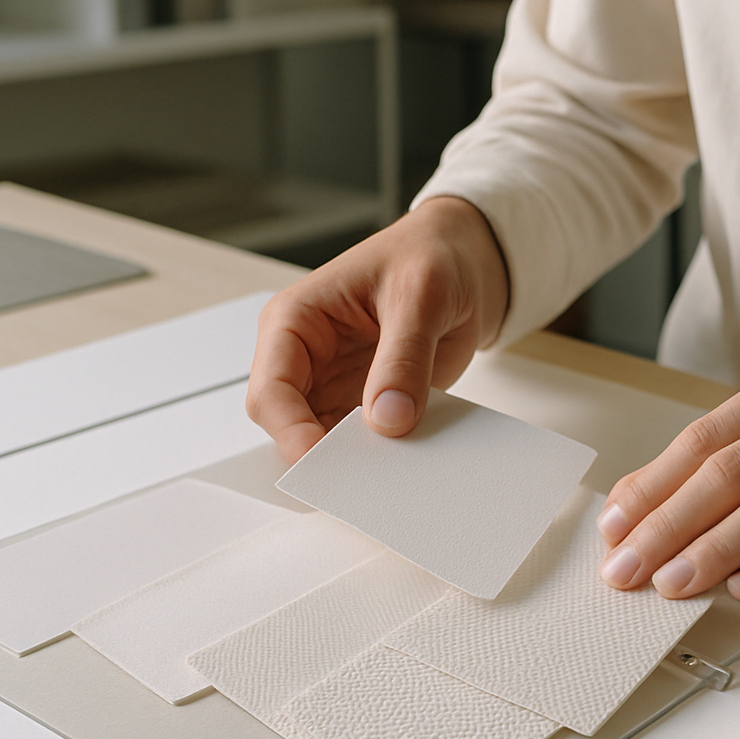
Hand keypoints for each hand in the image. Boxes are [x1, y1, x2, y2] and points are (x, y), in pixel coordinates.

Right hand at [246, 197, 508, 460]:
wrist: (467, 260)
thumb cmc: (431, 256)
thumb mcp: (421, 296)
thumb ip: (404, 357)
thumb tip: (388, 417)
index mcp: (296, 320)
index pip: (272, 390)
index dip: (291, 431)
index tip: (324, 462)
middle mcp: (307, 358)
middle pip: (290, 425)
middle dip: (322, 454)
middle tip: (362, 481)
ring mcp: (336, 384)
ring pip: (325, 442)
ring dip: (354, 461)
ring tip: (390, 474)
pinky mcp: (369, 403)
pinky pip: (366, 443)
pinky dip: (382, 457)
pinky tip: (406, 463)